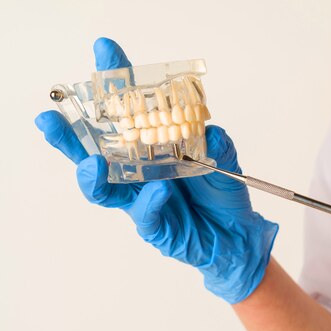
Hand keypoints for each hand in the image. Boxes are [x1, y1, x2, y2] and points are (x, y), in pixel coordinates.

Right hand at [35, 38, 277, 303]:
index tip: (106, 53)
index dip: (115, 84)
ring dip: (92, 175)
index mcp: (150, 147)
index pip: (126, 112)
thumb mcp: (224, 160)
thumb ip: (218, 145)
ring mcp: (141, 199)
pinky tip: (159, 190)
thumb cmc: (222, 192)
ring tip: (91, 164)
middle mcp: (138, 171)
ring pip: (104, 189)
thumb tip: (210, 131)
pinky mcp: (154, 227)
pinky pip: (145, 215)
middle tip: (50, 118)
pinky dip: (150, 201)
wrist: (238, 235)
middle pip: (95, 151)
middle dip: (70, 135)